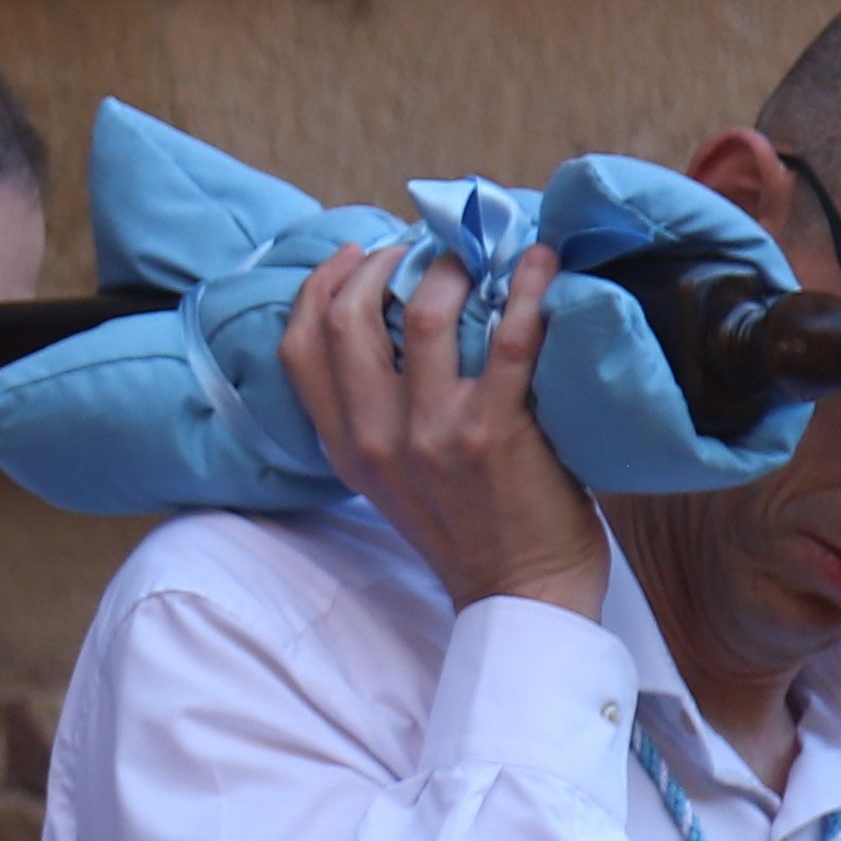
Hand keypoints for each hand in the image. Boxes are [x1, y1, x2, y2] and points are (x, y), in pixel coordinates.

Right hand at [279, 240, 602, 621]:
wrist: (522, 595)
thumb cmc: (471, 532)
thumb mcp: (393, 480)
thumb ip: (379, 417)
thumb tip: (402, 327)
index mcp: (346, 447)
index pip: (299, 347)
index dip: (320, 286)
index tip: (354, 255)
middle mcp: (377, 437)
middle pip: (349, 318)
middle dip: (380, 262)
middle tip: (418, 245)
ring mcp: (434, 434)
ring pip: (426, 315)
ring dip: (454, 267)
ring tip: (480, 252)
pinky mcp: (496, 432)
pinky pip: (510, 338)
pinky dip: (528, 290)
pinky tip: (541, 266)